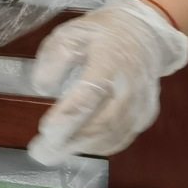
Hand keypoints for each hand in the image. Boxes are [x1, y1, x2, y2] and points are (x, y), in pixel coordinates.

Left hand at [28, 0, 187, 163]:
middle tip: (41, 153)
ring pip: (113, 134)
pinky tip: (79, 147)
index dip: (68, 116)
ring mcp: (142, 103)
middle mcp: (130, 87)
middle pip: (103, 122)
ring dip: (82, 148)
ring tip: (53, 153)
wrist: (146, 34)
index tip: (45, 131)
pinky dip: (100, 146)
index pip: (90, 94)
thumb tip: (41, 88)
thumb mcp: (70, 33)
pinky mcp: (146, 114)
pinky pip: (123, 136)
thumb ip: (54, 58)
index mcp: (110, 62)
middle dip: (71, 141)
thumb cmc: (101, 33)